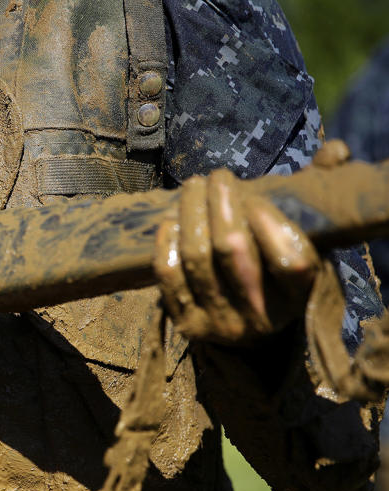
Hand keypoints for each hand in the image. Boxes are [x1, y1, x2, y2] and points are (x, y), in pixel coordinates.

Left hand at [152, 141, 350, 343]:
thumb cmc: (277, 274)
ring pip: (197, 257)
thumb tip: (334, 151)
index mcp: (298, 299)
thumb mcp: (306, 246)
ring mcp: (218, 322)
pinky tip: (172, 219)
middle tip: (217, 176)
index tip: (255, 197)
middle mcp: (259, 317)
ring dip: (190, 212)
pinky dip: (168, 241)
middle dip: (221, 203)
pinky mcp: (186, 323)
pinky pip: (169, 275)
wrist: (245, 328)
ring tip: (193, 186)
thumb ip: (318, 200)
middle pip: (232, 250)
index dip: (270, 224)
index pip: (290, 262)